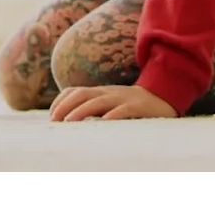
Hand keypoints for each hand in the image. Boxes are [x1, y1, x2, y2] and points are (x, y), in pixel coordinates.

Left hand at [50, 84, 177, 121]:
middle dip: (65, 106)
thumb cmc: (131, 106)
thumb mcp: (110, 104)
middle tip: (54, 121)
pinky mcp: (138, 107)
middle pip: (82, 94)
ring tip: (70, 122)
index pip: (74, 91)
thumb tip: (71, 124)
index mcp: (100, 92)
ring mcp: (123, 98)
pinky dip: (112, 116)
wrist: (163, 96)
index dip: (60, 102)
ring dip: (81, 111)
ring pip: (98, 101)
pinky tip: (103, 124)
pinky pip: (123, 110)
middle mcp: (108, 93)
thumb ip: (94, 109)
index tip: (51, 116)